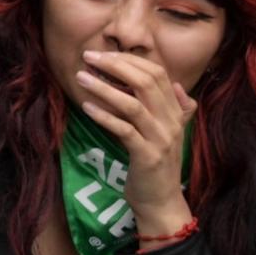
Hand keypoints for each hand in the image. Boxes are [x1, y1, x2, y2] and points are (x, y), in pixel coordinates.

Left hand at [76, 50, 196, 228]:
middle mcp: (170, 122)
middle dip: (115, 65)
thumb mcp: (167, 132)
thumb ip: (174, 108)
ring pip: (133, 104)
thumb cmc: (155, 162)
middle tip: (88, 57)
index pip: (157, 73)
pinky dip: (104, 116)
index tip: (103, 53)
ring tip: (80, 77)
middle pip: (146, 82)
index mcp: (175, 112)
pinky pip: (124, 130)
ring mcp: (160, 139)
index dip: (130, 60)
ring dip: (104, 88)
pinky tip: (86, 106)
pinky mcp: (147, 156)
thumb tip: (174, 84)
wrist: (161, 200)